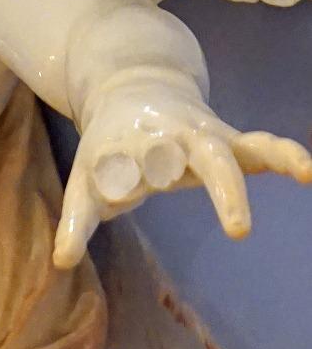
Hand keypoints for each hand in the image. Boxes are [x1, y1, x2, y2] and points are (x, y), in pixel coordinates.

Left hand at [52, 84, 311, 269]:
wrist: (132, 86)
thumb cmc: (109, 144)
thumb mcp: (86, 176)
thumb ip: (77, 219)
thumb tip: (62, 262)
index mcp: (131, 144)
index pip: (127, 172)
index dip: (117, 193)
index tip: (110, 213)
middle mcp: (172, 136)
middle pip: (200, 158)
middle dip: (222, 189)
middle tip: (241, 230)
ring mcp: (204, 136)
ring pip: (237, 146)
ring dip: (271, 157)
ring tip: (304, 171)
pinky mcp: (227, 141)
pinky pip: (260, 148)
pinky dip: (285, 156)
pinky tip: (309, 172)